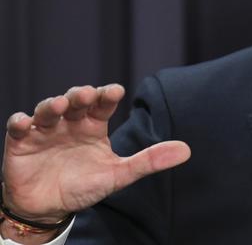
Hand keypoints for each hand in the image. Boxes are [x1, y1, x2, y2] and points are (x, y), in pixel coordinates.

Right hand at [2, 84, 190, 221]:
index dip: (107, 95)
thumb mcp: (118, 175)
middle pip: (75, 101)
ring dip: (52, 104)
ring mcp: (45, 130)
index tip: (116, 91)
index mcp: (94, 126)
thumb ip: (149, 161)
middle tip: (85, 95)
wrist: (48, 207)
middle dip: (80, 95)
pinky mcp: (21, 143)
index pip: (102, 104)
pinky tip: (24, 122)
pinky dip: (20, 122)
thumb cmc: (85, 186)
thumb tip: (186, 150)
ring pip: (48, 109)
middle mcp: (71, 122)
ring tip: (60, 105)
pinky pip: (18, 127)